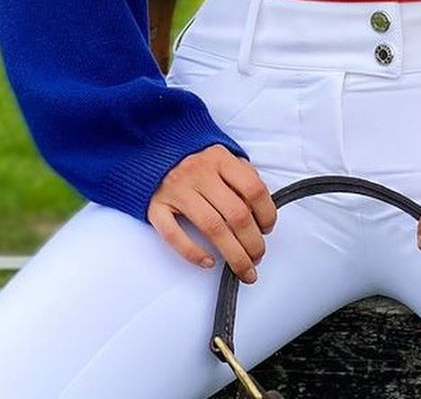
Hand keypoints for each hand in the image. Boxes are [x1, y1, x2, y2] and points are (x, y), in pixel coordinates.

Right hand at [147, 143, 276, 284]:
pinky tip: (208, 262)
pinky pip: (173, 235)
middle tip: (258, 257)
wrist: (153, 151)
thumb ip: (242, 177)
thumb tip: (260, 211)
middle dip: (252, 242)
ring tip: (243, 269)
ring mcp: (176, 189)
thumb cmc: (196, 161)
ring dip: (233, 254)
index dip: (266, 213)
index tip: (268, 230)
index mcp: (220, 158)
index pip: (253, 188)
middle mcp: (199, 172)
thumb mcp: (222, 158)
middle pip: (235, 213)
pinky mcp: (155, 206)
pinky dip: (192, 253)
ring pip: (212, 227)